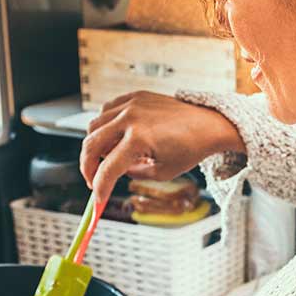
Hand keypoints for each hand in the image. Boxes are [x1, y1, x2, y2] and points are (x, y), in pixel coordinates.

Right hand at [80, 91, 244, 203]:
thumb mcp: (162, 172)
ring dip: (95, 144)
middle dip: (87, 166)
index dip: (99, 187)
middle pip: (91, 144)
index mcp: (139, 139)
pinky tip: (115, 136)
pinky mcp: (135, 96)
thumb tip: (113, 173)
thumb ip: (133, 173)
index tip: (97, 199)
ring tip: (108, 157)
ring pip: (95, 125)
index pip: (108, 168)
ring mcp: (132, 104)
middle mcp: (131, 118)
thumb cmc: (190, 148)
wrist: (208, 124)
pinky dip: (105, 124)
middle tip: (92, 179)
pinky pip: (108, 110)